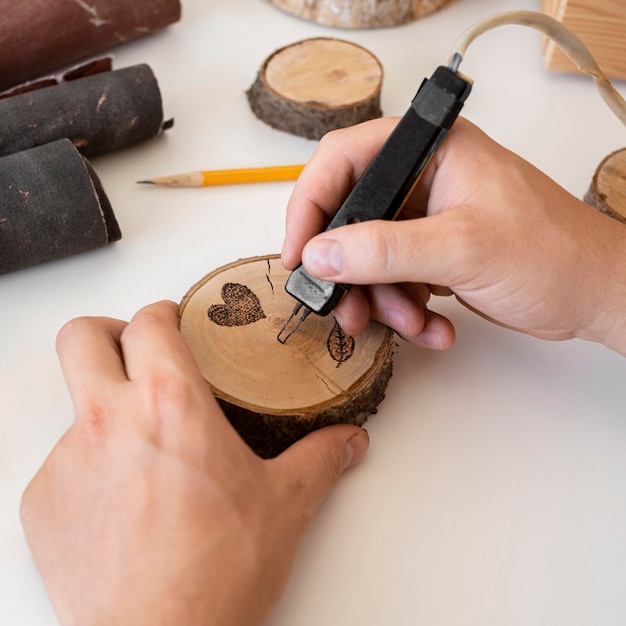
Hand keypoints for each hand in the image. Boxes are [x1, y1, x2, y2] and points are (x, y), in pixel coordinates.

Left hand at [20, 300, 367, 625]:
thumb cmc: (216, 574)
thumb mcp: (284, 505)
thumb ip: (320, 460)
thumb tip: (347, 442)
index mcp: (170, 405)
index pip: (148, 322)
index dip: (160, 314)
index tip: (172, 323)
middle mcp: (109, 421)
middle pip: (83, 337)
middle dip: (108, 333)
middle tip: (137, 354)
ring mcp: (68, 461)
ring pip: (78, 406)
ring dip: (109, 413)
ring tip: (147, 454)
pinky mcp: (43, 502)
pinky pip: (65, 462)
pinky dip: (91, 466)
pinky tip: (125, 501)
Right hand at [282, 117, 625, 354]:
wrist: (592, 294)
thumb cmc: (553, 252)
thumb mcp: (462, 248)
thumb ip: (385, 249)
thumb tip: (322, 252)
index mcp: (431, 151)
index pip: (343, 160)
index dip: (310, 206)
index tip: (299, 253)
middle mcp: (423, 180)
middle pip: (350, 217)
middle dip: (349, 271)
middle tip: (347, 309)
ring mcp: (426, 219)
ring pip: (369, 258)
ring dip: (382, 301)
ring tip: (410, 323)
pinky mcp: (431, 253)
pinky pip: (393, 281)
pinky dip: (405, 310)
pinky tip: (433, 327)